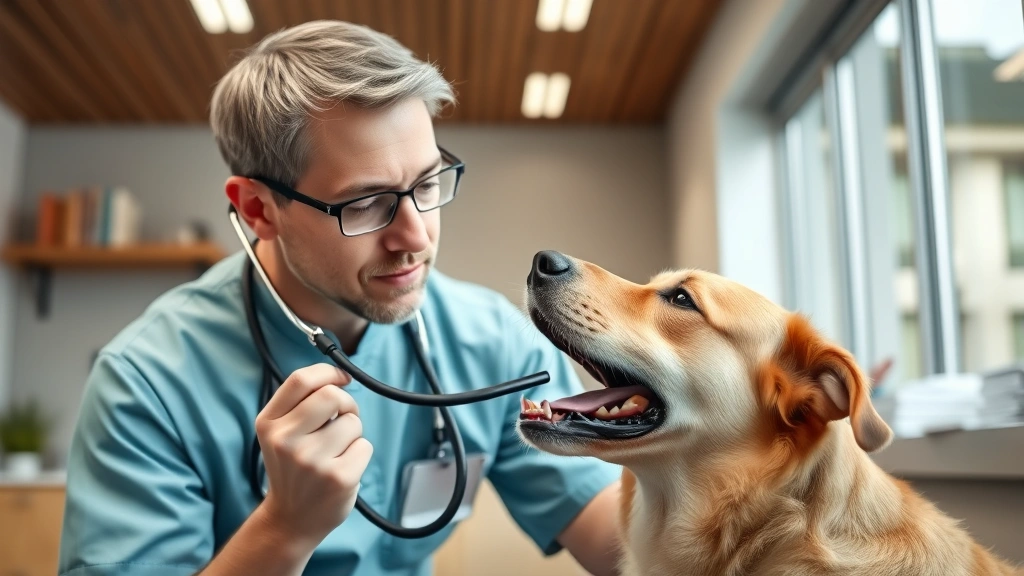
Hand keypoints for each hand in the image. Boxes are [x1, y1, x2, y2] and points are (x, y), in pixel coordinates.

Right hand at [254, 363, 372, 547]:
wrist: (291, 520)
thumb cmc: (293, 469)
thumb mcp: (280, 434)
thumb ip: (301, 404)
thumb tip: (340, 377)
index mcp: (269, 424)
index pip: (301, 380)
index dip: (328, 372)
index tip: (342, 378)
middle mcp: (285, 441)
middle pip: (332, 395)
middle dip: (347, 403)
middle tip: (343, 418)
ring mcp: (311, 461)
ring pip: (353, 422)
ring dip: (353, 433)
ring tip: (336, 452)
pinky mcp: (337, 478)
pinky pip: (365, 446)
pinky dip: (360, 454)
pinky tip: (342, 468)